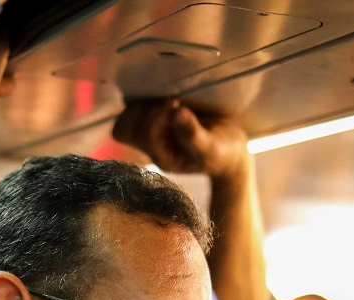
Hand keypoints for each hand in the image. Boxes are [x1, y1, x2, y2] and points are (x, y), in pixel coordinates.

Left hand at [112, 99, 249, 179]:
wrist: (229, 151)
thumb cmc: (221, 152)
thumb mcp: (212, 148)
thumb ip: (194, 135)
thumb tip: (178, 113)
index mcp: (161, 155)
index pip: (143, 135)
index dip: (155, 117)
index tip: (177, 103)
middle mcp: (150, 144)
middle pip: (124, 128)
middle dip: (143, 110)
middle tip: (170, 99)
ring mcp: (150, 130)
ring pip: (126, 116)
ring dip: (142, 101)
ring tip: (168, 95)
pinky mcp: (154, 116)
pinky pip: (136, 104)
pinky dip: (145, 94)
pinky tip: (166, 90)